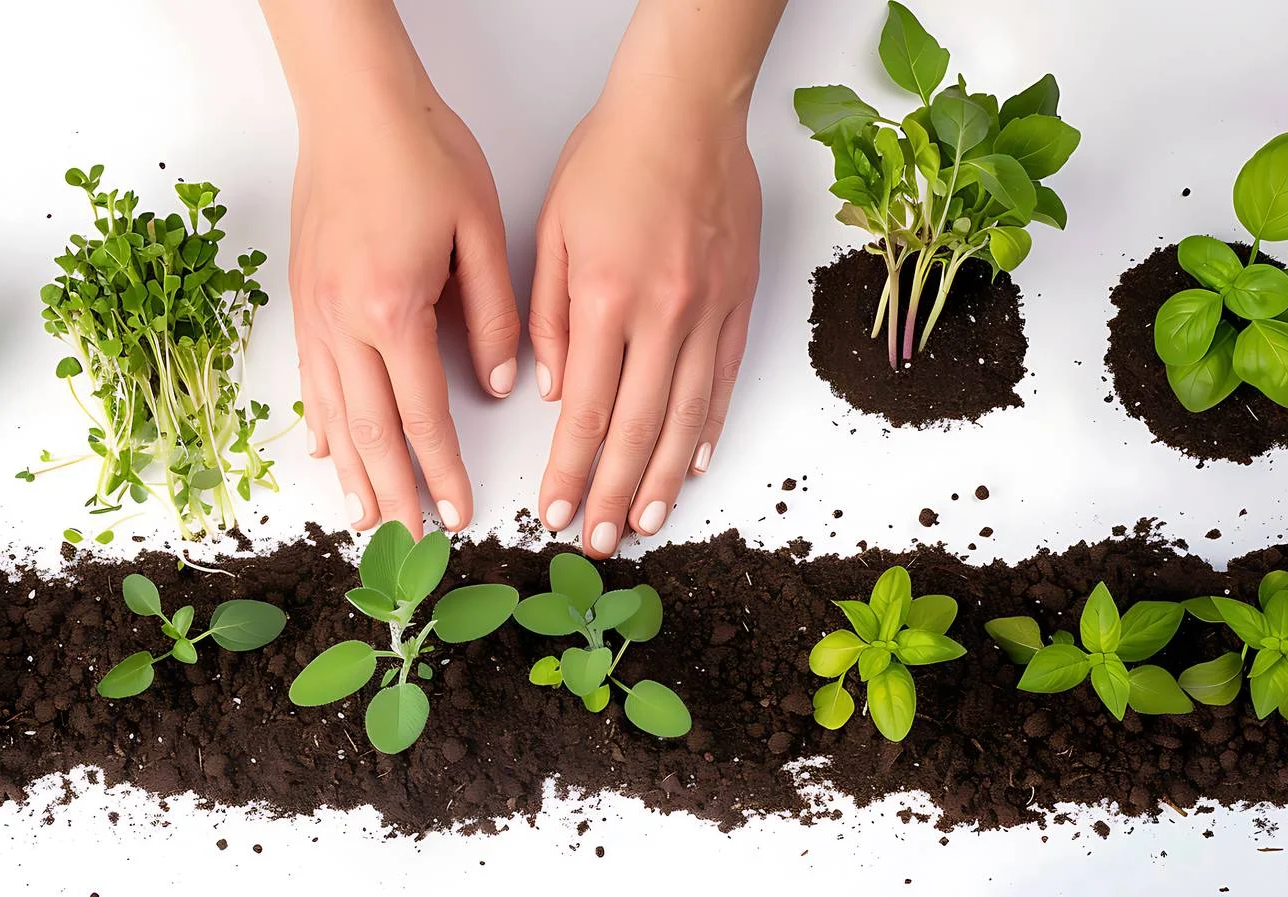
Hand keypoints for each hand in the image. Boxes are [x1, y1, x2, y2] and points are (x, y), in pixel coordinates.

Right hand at [290, 88, 518, 537]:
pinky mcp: (302, 298)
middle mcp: (344, 321)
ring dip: (352, 473)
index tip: (458, 515)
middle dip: (393, 494)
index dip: (442, 472)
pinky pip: (310, 379)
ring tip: (364, 520)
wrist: (354, 103)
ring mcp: (315, 312)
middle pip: (371, 431)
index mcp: (394, 308)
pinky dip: (320, 424)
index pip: (422, 415)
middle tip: (408, 545)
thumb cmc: (422, 153)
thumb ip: (495, 315)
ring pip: (333, 414)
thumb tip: (503, 385)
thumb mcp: (480, 230)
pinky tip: (326, 453)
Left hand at [530, 80, 759, 557]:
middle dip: (612, 493)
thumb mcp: (554, 231)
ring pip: (685, 416)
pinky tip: (692, 463)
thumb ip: (549, 316)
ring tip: (644, 522)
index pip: (583, 410)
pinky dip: (707, 427)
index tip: (555, 511)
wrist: (687, 110)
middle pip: (635, 428)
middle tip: (599, 540)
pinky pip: (722, 379)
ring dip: (661, 478)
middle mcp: (663, 315)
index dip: (569, 470)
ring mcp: (708, 312)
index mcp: (607, 299)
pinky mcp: (739, 302)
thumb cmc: (613, 158)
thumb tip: (549, 389)